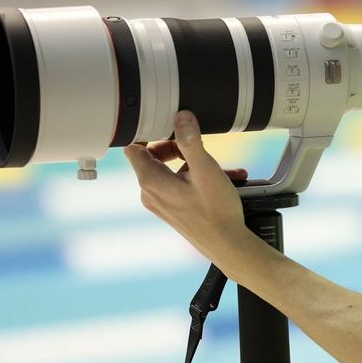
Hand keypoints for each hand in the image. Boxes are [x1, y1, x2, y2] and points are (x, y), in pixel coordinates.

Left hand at [124, 111, 249, 266]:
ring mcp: (162, 203)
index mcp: (151, 182)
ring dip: (195, 163)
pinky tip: (225, 179)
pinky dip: (198, 178)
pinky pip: (180, 185)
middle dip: (178, 147)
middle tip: (197, 145)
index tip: (170, 127)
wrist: (228, 245)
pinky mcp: (174, 210)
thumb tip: (181, 117)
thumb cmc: (216, 212)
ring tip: (223, 167)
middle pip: (153, 157)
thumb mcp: (205, 169)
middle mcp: (150, 194)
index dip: (149, 133)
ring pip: (172, 171)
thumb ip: (191, 141)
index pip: (134, 147)